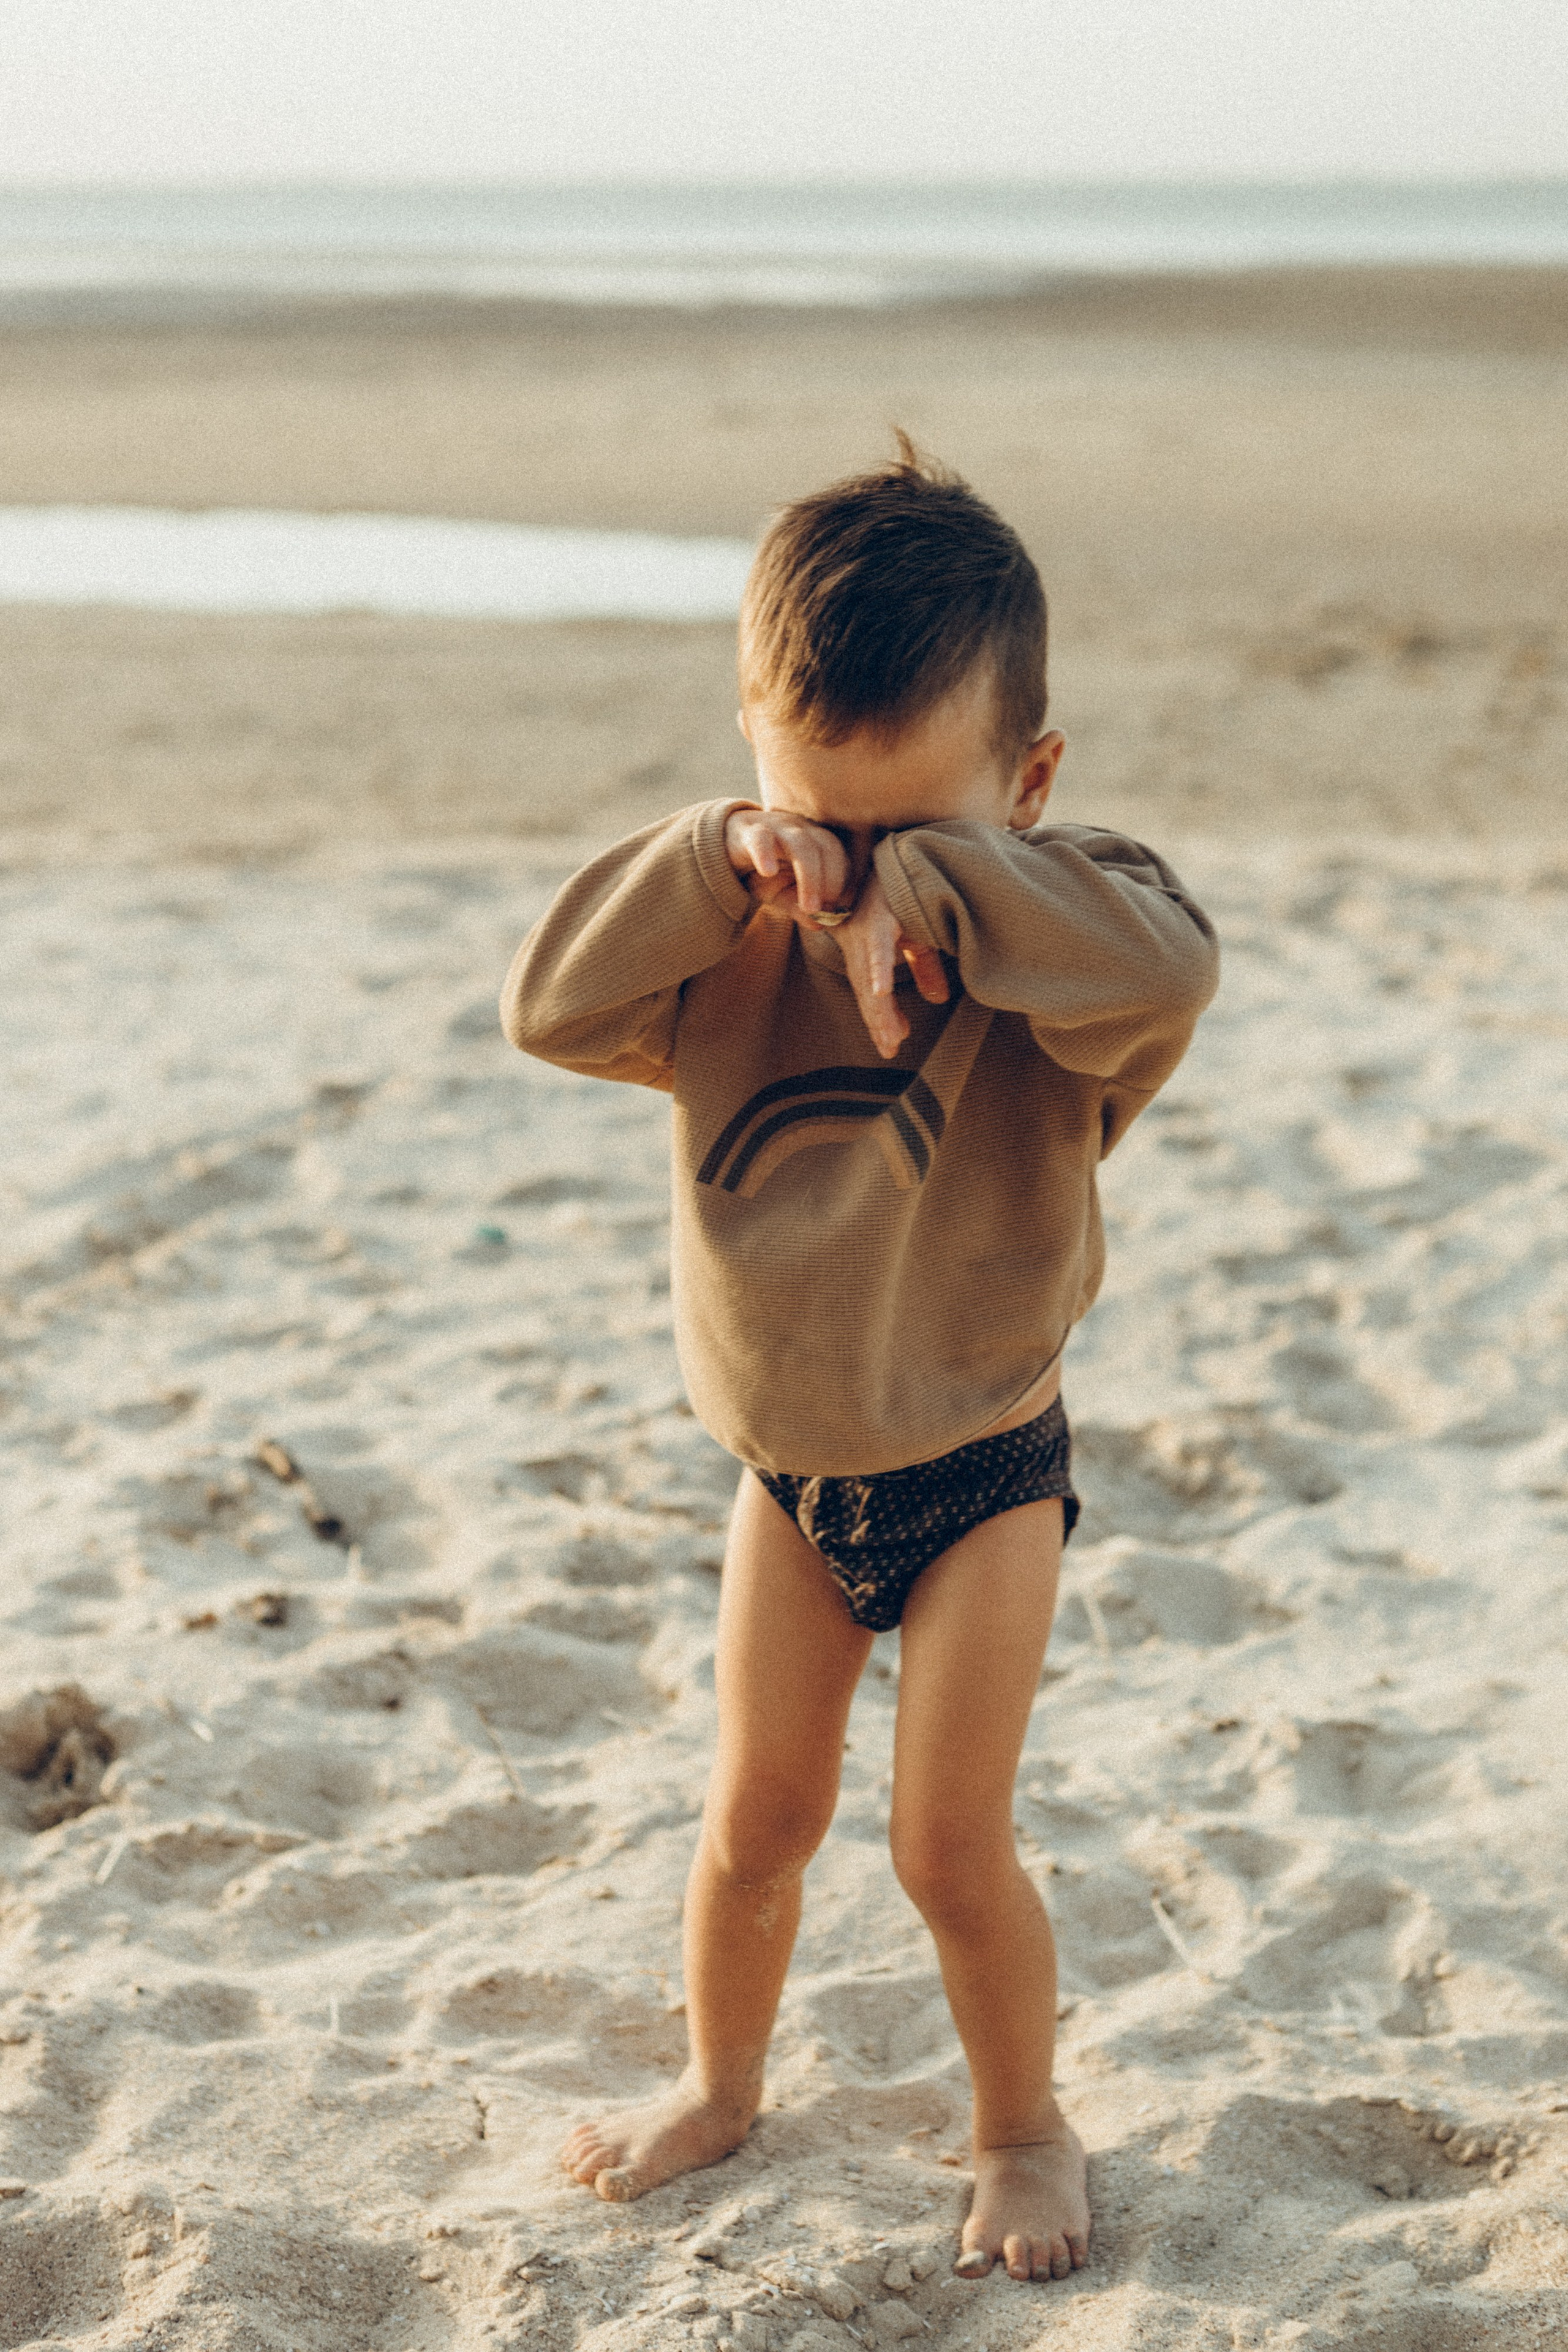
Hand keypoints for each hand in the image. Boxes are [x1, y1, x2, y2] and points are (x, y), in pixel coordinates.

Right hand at [724, 807, 850, 923]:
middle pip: (827, 847)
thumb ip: (801, 907)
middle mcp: (801, 829)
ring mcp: (777, 827)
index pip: (839, 856)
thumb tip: (821, 925)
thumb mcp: (783, 894)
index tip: (839, 911)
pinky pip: (761, 838)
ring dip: (810, 877)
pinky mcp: (749, 831)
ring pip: (801, 844)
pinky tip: (768, 872)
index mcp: (815, 840)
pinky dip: (766, 854)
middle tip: (824, 911)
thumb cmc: (763, 870)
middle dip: (832, 881)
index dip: (843, 883)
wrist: (724, 848)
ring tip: (808, 908)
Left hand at [837, 868, 949, 1058]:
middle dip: (878, 1021)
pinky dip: (878, 970)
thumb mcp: (919, 934)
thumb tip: (937, 999)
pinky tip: (879, 992)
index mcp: (866, 947)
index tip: (891, 1045)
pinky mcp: (878, 917)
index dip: (881, 1019)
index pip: (871, 991)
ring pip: (869, 976)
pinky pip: (878, 947)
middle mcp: (860, 941)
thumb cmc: (909, 891)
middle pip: (866, 989)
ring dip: (879, 1007)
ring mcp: (866, 930)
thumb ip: (924, 966)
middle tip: (888, 1048)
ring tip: (887, 1034)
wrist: (907, 852)